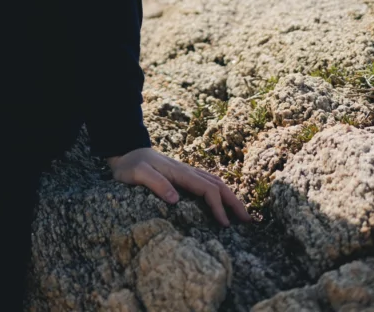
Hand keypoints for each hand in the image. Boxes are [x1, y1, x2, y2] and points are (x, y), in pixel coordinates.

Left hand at [105, 147, 251, 227]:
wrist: (125, 150)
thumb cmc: (130, 164)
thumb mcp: (137, 173)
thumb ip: (155, 183)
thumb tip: (176, 200)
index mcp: (179, 172)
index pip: (206, 189)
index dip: (218, 206)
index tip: (225, 224)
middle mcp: (186, 171)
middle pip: (217, 184)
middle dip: (234, 201)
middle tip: (248, 220)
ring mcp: (186, 172)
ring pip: (215, 182)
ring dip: (230, 197)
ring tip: (241, 214)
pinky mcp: (183, 176)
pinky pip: (207, 183)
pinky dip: (220, 193)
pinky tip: (222, 203)